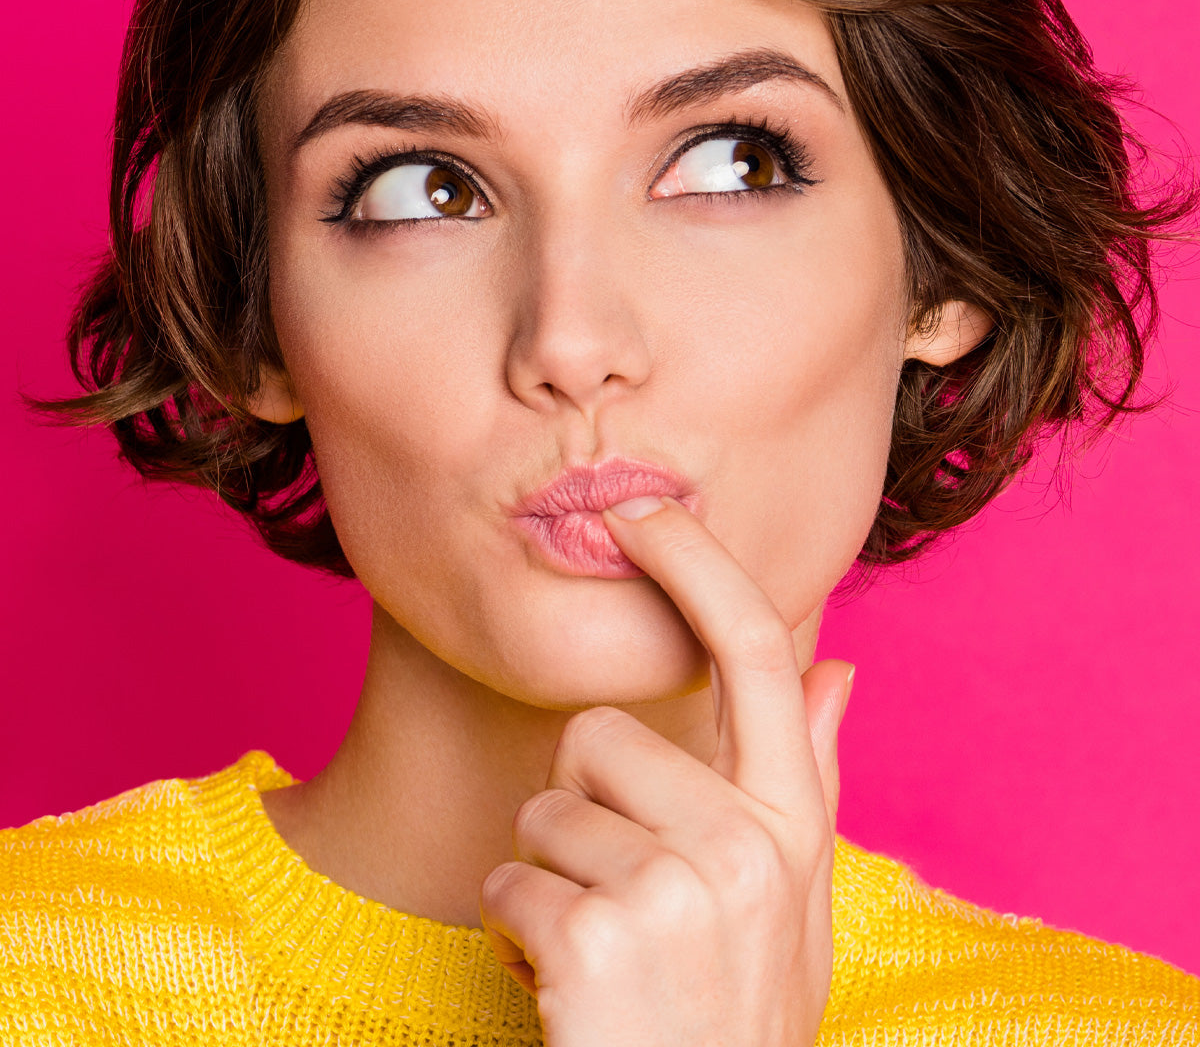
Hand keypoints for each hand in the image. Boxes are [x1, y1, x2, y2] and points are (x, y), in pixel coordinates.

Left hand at [479, 494, 854, 1046]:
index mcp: (790, 824)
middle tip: (616, 893)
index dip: (697, 566)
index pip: (755, 655)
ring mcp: (676, 892)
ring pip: (544, 808)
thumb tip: (834, 662)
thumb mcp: (794, 902)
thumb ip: (810, 777)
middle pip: (598, 735)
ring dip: (549, 878)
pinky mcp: (599, 938)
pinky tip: (564, 988)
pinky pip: (507, 882)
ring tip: (597, 946)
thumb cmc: (730, 1014)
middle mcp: (747, 845)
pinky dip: (515, 935)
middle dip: (582, 809)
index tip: (641, 514)